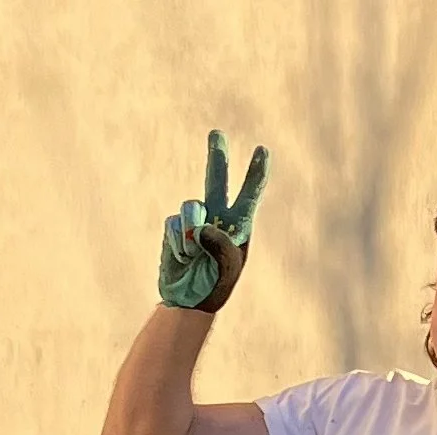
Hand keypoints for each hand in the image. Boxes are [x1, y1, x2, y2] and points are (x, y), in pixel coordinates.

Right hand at [158, 129, 269, 312]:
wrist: (188, 299)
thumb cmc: (215, 285)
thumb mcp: (226, 269)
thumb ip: (220, 245)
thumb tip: (200, 225)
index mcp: (239, 227)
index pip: (249, 195)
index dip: (255, 173)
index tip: (262, 151)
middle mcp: (217, 218)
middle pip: (216, 181)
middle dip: (217, 157)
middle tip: (217, 134)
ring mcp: (195, 221)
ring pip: (190, 207)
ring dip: (190, 231)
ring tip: (194, 254)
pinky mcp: (175, 228)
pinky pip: (173, 224)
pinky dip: (177, 243)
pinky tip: (183, 258)